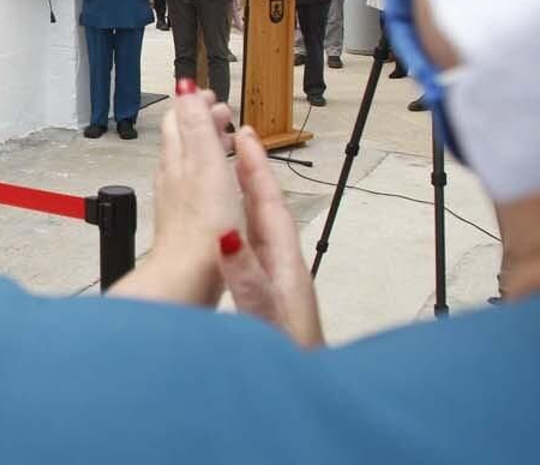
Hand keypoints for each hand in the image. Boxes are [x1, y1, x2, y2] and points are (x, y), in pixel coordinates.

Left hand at [127, 84, 244, 305]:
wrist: (188, 276)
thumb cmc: (202, 226)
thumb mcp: (206, 165)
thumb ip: (196, 125)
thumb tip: (184, 88)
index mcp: (177, 158)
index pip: (180, 118)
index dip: (197, 104)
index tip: (216, 98)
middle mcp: (172, 175)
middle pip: (183, 138)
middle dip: (203, 121)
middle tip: (225, 116)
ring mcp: (176, 198)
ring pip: (188, 162)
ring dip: (207, 146)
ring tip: (228, 144)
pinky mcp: (185, 220)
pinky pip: (194, 186)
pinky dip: (208, 174)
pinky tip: (220, 185)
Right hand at [217, 126, 324, 347]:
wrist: (312, 401)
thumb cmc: (291, 368)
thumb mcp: (264, 320)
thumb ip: (247, 281)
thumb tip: (227, 235)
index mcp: (286, 270)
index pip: (271, 208)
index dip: (255, 171)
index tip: (243, 137)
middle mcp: (285, 274)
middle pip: (266, 213)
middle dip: (250, 175)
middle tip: (236, 142)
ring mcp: (279, 289)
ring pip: (258, 232)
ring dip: (243, 201)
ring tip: (229, 176)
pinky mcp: (269, 305)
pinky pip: (251, 254)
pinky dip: (236, 232)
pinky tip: (226, 238)